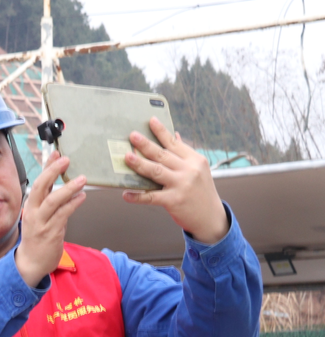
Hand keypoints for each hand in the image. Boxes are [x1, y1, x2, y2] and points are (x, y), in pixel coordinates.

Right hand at [15, 155, 85, 287]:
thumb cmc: (37, 240)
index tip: (57, 153)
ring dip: (68, 188)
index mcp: (30, 206)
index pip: (39, 182)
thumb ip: (51, 203)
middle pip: (41, 187)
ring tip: (82, 179)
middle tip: (66, 160)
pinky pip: (62, 215)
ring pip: (53, 201)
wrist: (30, 263)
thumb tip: (65, 187)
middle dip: (53, 171)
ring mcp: (40, 223)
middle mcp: (33, 212)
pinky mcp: (50, 233)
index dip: (47, 167)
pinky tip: (81, 197)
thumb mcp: (40, 217)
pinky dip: (72, 204)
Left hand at [122, 118, 228, 243]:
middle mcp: (188, 170)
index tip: (150, 120)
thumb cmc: (200, 191)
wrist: (210, 216)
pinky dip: (138, 196)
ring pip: (156, 171)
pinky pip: (152, 197)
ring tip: (127, 157)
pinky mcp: (174, 201)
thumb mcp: (198, 169)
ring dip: (140, 164)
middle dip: (146, 145)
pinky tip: (126, 195)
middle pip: (162, 155)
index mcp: (194, 159)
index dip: (161, 132)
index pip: (174, 143)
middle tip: (132, 136)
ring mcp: (181, 185)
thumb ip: (184, 154)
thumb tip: (175, 135)